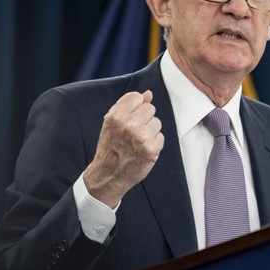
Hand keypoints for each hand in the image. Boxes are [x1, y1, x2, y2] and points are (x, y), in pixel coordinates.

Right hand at [83, 91, 163, 207]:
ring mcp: (141, 138)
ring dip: (150, 131)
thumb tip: (148, 94)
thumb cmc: (110, 147)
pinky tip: (142, 150)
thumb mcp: (112, 123)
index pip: (137, 97)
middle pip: (150, 108)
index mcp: (115, 116)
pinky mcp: (151, 149)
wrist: (108, 174)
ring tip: (137, 142)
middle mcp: (128, 125)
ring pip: (157, 122)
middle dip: (144, 119)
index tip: (130, 117)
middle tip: (133, 133)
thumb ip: (128, 106)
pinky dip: (154, 143)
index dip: (135, 107)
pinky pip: (160, 137)